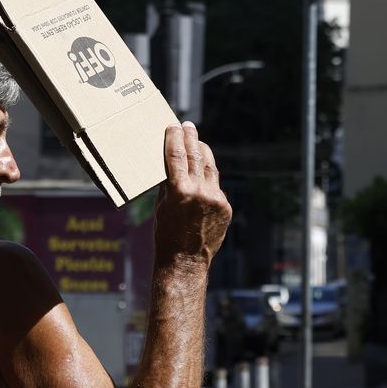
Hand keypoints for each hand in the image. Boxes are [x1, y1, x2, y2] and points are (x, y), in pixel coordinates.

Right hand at [153, 122, 232, 266]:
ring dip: (203, 153)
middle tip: (188, 126)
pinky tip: (203, 173)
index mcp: (179, 190)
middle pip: (196, 156)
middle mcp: (200, 191)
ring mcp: (216, 199)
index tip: (174, 126)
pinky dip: (208, 178)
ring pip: (210, 168)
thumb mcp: (161, 207)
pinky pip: (216, 186)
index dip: (174, 138)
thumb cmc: (166, 236)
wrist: (185, 261)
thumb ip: (168, 185)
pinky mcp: (225, 207)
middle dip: (191, 139)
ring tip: (198, 142)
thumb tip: (170, 165)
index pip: (176, 155)